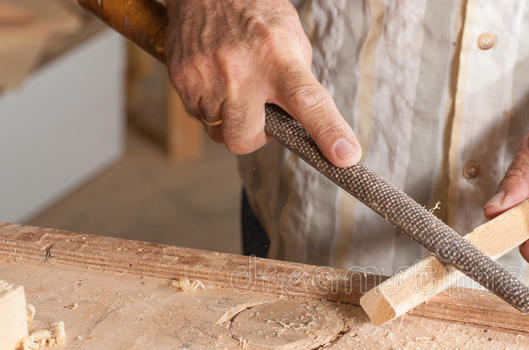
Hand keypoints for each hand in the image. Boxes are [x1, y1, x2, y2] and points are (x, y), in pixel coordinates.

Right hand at [165, 0, 360, 164]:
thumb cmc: (255, 14)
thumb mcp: (290, 39)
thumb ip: (299, 82)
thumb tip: (307, 121)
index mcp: (279, 58)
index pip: (309, 101)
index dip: (328, 132)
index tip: (345, 156)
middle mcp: (242, 70)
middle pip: (246, 138)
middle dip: (253, 136)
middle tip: (259, 112)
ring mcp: (207, 76)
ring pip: (220, 131)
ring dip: (231, 119)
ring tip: (234, 85)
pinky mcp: (183, 79)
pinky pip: (199, 116)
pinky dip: (210, 106)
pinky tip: (215, 78)